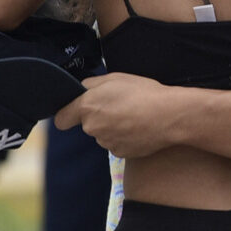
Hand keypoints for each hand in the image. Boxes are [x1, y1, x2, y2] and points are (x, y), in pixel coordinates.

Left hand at [54, 72, 181, 158]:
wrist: (170, 116)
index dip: (67, 114)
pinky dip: (125, 138)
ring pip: (103, 135)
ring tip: (134, 117)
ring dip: (113, 128)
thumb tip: (82, 91)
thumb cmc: (143, 93)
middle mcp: (92, 127)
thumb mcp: (115, 77)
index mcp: (87, 107)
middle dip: (99, 117)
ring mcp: (106, 143)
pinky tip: (139, 128)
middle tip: (121, 106)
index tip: (76, 111)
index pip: (61, 119)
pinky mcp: (120, 153)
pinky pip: (116, 144)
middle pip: (87, 124)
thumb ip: (91, 84)